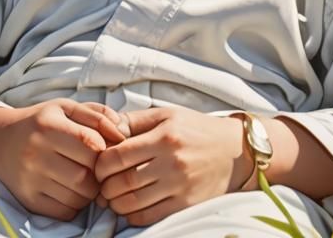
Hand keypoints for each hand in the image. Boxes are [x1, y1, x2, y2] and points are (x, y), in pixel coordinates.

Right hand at [0, 98, 128, 221]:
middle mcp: (36, 152)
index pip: (90, 144)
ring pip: (77, 197)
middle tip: (96, 167)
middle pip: (85, 176)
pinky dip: (75, 204)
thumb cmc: (41, 122)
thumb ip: (97, 114)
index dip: (105, 149)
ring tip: (84, 177)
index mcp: (48, 125)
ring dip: (89, 191)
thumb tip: (123, 132)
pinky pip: (64, 211)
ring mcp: (30, 179)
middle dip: (98, 174)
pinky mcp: (28, 200)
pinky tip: (70, 189)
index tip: (104, 149)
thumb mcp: (65, 107)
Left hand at [90, 107, 246, 226]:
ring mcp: (180, 186)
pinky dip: (132, 215)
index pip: (119, 155)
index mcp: (164, 136)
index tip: (98, 164)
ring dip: (115, 202)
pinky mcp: (186, 204)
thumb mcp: (166, 115)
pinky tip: (129, 207)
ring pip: (133, 202)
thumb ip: (135, 121)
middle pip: (123, 181)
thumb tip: (107, 130)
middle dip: (105, 186)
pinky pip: (150, 216)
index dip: (101, 163)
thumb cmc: (195, 129)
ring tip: (111, 196)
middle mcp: (172, 162)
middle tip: (101, 183)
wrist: (234, 150)